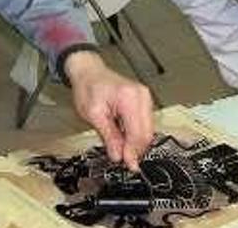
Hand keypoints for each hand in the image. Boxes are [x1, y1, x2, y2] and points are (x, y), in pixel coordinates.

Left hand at [65, 51, 153, 170]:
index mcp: (129, 98)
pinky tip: (126, 139)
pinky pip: (146, 123)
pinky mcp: (144, 101)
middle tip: (125, 162)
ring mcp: (145, 98)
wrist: (89, 72)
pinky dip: (137, 135)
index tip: (128, 165)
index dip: (133, 152)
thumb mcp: (93, 114)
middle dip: (136, 150)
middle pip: (147, 133)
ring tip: (122, 150)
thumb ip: (108, 136)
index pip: (138, 133)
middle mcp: (142, 96)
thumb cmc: (88, 87)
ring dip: (137, 143)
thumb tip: (118, 155)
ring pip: (149, 130)